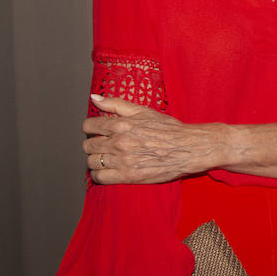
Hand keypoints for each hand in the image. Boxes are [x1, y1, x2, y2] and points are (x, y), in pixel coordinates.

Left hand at [85, 95, 222, 183]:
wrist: (188, 148)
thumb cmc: (169, 129)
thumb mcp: (143, 111)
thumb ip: (116, 104)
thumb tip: (94, 98)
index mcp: (121, 124)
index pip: (89, 126)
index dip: (92, 129)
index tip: (98, 132)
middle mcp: (118, 142)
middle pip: (88, 146)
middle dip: (93, 144)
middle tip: (104, 145)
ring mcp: (122, 160)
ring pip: (92, 162)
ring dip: (96, 160)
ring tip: (107, 158)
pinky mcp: (128, 176)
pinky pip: (100, 177)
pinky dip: (99, 175)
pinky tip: (108, 171)